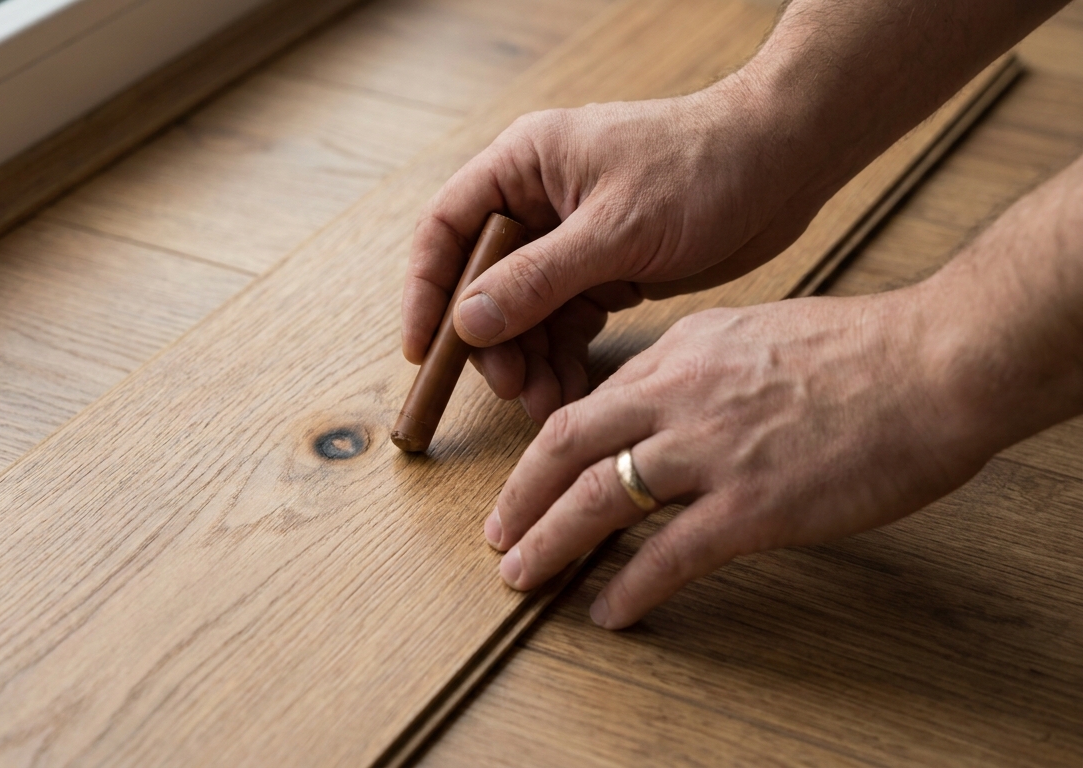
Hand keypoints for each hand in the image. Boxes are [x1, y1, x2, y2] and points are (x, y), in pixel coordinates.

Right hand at [402, 78, 833, 422]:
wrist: (786, 164)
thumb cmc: (704, 168)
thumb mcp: (614, 229)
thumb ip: (537, 279)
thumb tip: (466, 323)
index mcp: (524, 165)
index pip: (447, 229)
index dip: (426, 291)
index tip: (423, 350)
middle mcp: (538, 201)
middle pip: (483, 283)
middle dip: (493, 342)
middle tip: (512, 389)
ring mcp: (571, 240)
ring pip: (525, 313)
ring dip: (530, 360)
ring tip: (546, 405)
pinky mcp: (606, 271)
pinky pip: (566, 324)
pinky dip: (565, 359)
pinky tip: (571, 394)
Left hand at [482, 288, 998, 628]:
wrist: (936, 363)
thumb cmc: (864, 350)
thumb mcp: (758, 331)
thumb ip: (703, 365)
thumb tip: (669, 392)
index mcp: (681, 354)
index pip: (589, 403)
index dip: (547, 450)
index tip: (530, 480)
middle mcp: (678, 397)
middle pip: (565, 446)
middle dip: (520, 496)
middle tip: (497, 534)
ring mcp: (710, 452)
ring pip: (598, 499)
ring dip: (549, 544)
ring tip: (522, 576)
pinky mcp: (752, 506)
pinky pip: (668, 556)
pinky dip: (629, 588)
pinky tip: (611, 613)